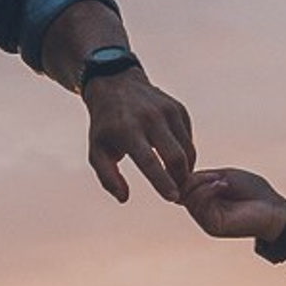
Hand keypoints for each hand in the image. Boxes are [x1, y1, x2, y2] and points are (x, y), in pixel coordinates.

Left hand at [85, 70, 195, 203]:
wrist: (116, 86)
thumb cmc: (106, 127)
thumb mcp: (97, 152)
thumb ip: (108, 178)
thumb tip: (124, 198)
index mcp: (128, 131)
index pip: (149, 161)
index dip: (163, 182)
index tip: (173, 198)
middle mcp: (150, 118)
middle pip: (176, 156)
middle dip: (181, 180)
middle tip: (179, 195)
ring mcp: (167, 111)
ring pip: (187, 149)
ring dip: (185, 170)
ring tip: (177, 181)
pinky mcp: (178, 109)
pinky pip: (188, 139)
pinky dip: (185, 154)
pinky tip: (175, 160)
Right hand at [181, 168, 285, 241]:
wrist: (275, 209)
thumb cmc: (254, 192)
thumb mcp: (223, 177)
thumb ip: (201, 179)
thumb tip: (178, 181)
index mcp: (205, 200)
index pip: (183, 186)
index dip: (186, 174)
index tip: (205, 168)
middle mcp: (203, 212)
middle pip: (182, 191)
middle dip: (195, 178)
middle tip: (216, 175)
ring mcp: (206, 221)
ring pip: (188, 198)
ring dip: (202, 183)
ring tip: (221, 181)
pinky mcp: (213, 226)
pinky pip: (199, 205)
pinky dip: (207, 191)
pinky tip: (222, 186)